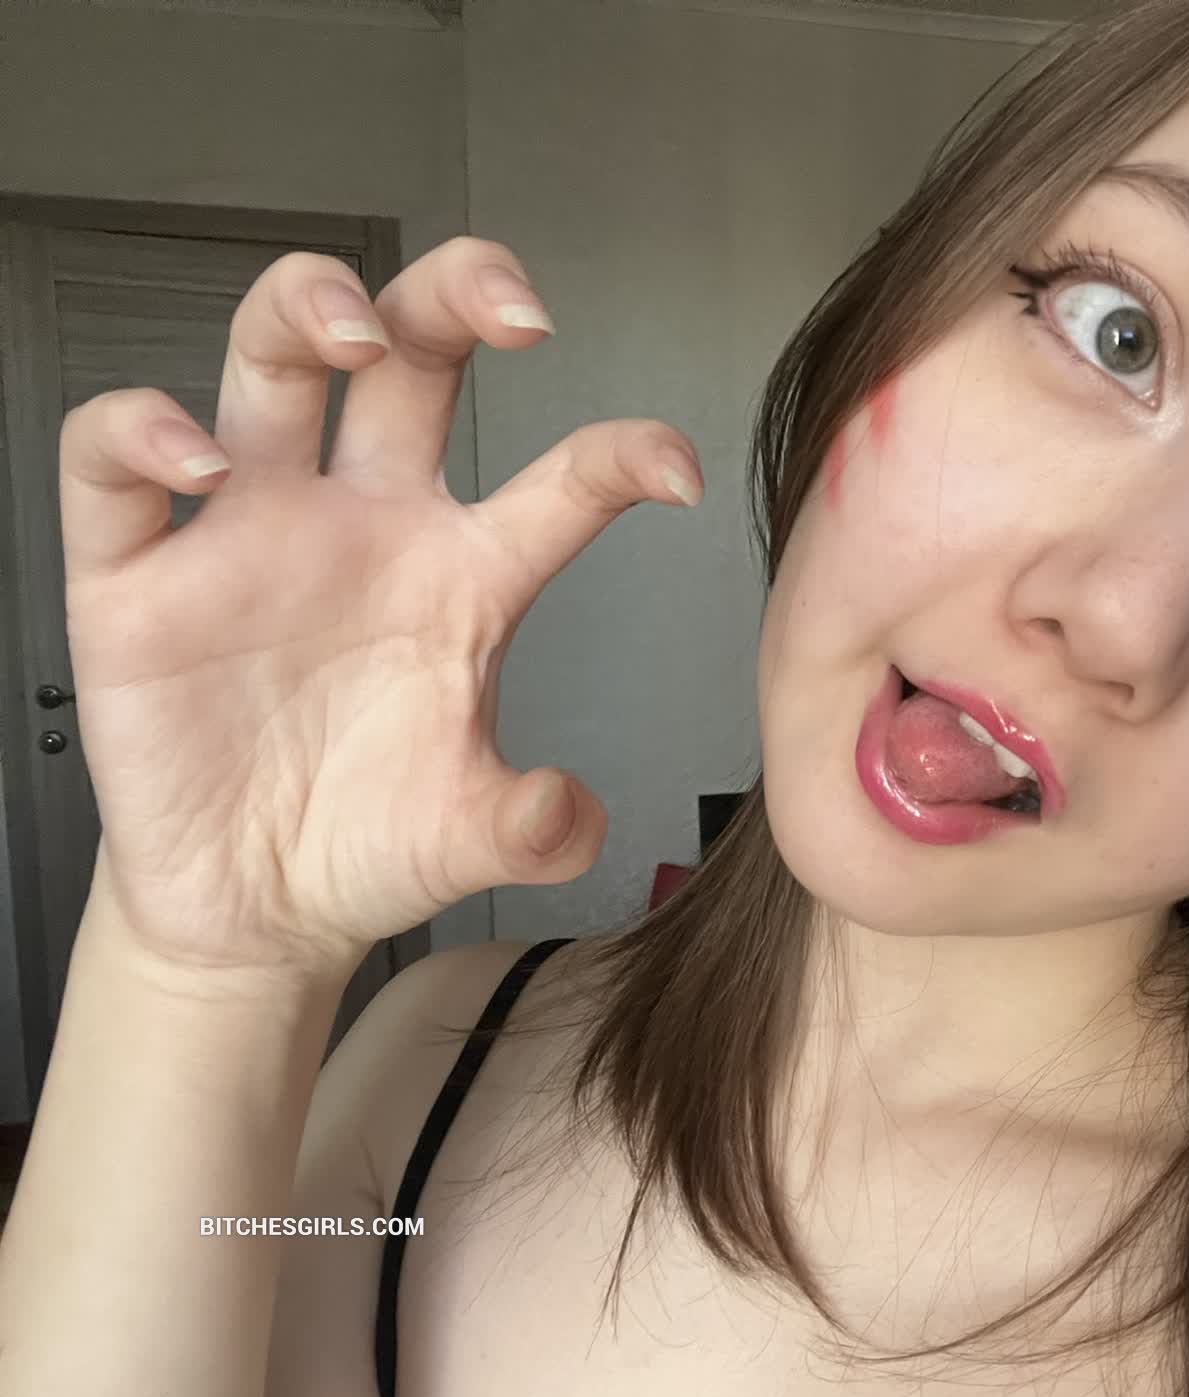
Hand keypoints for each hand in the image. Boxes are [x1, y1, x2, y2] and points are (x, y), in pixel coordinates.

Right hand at [59, 236, 700, 979]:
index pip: (562, 479)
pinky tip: (198, 467)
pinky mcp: (136, 578)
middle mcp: (364, 526)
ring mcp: (251, 535)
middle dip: (457, 292)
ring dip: (309, 307)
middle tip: (511, 305)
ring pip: (270, 359)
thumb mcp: (468, 839)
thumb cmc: (369, 843)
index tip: (674, 469)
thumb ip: (535, 829)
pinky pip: (112, 464)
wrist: (255, 909)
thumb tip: (568, 813)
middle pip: (412, 355)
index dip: (623, 454)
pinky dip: (140, 434)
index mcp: (465, 574)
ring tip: (351, 332)